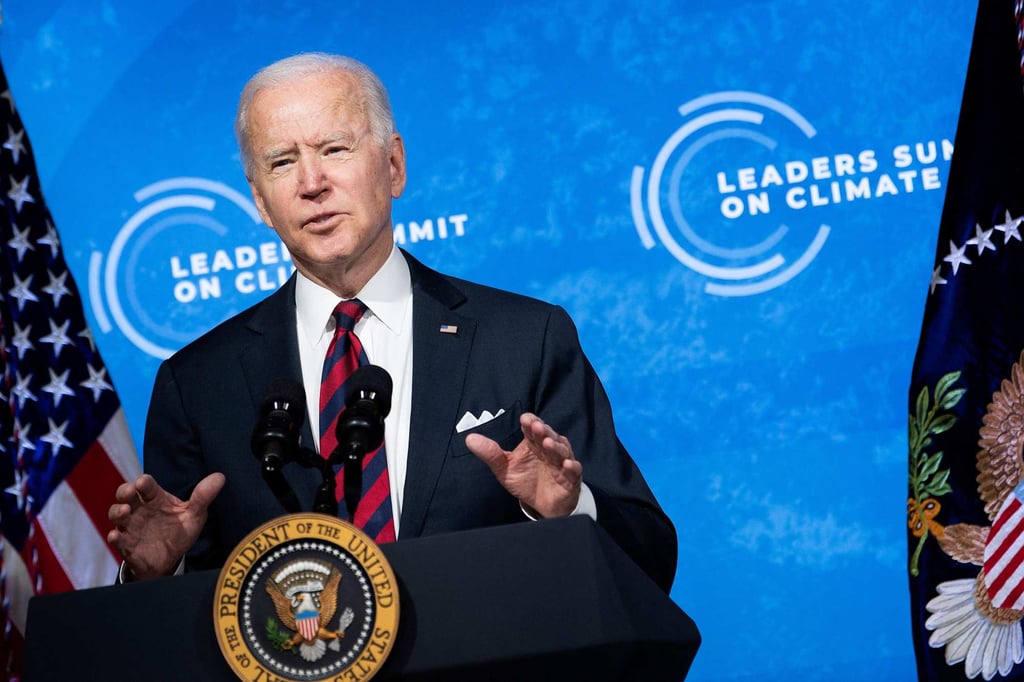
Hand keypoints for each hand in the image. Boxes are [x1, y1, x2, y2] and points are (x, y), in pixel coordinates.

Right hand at [106, 472, 224, 579]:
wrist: (170, 559)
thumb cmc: (179, 531)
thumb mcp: (194, 515)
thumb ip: (203, 497)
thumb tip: (220, 477)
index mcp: (156, 498)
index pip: (147, 485)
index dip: (144, 483)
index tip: (144, 483)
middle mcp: (140, 508)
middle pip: (126, 494)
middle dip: (125, 491)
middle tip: (129, 493)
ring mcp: (130, 525)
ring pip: (116, 513)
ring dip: (117, 512)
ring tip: (125, 512)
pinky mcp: (126, 543)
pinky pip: (116, 539)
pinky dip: (115, 537)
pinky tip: (116, 536)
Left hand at [465, 412, 582, 517]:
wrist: (541, 505)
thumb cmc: (525, 481)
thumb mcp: (504, 468)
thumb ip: (490, 453)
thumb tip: (469, 438)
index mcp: (533, 443)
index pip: (532, 429)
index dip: (530, 423)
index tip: (525, 419)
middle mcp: (549, 450)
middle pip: (548, 436)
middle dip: (543, 431)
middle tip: (536, 427)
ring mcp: (561, 463)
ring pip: (562, 450)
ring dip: (556, 446)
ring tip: (547, 443)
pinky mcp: (571, 478)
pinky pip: (574, 471)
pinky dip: (571, 466)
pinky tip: (567, 464)